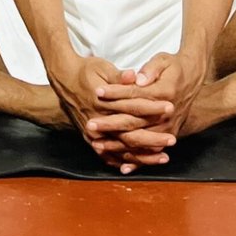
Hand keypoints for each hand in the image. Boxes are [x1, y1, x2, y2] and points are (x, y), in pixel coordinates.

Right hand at [48, 54, 175, 173]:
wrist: (63, 80)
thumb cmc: (86, 72)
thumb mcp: (102, 68)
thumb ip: (119, 76)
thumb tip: (135, 75)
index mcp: (103, 103)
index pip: (132, 107)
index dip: (152, 108)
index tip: (170, 108)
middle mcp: (98, 122)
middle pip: (129, 134)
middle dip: (153, 139)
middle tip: (172, 140)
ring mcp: (93, 134)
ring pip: (122, 150)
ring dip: (143, 156)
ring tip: (163, 158)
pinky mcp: (91, 139)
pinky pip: (109, 156)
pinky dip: (124, 162)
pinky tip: (138, 166)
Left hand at [85, 51, 206, 165]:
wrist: (193, 79)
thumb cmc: (174, 68)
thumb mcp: (164, 60)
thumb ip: (150, 70)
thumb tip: (138, 79)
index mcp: (164, 93)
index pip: (135, 96)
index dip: (115, 93)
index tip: (97, 92)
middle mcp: (167, 115)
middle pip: (134, 122)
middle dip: (110, 124)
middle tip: (90, 124)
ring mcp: (169, 128)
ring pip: (140, 141)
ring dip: (118, 145)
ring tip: (97, 144)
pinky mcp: (168, 136)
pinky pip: (151, 152)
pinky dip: (137, 161)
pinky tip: (122, 168)